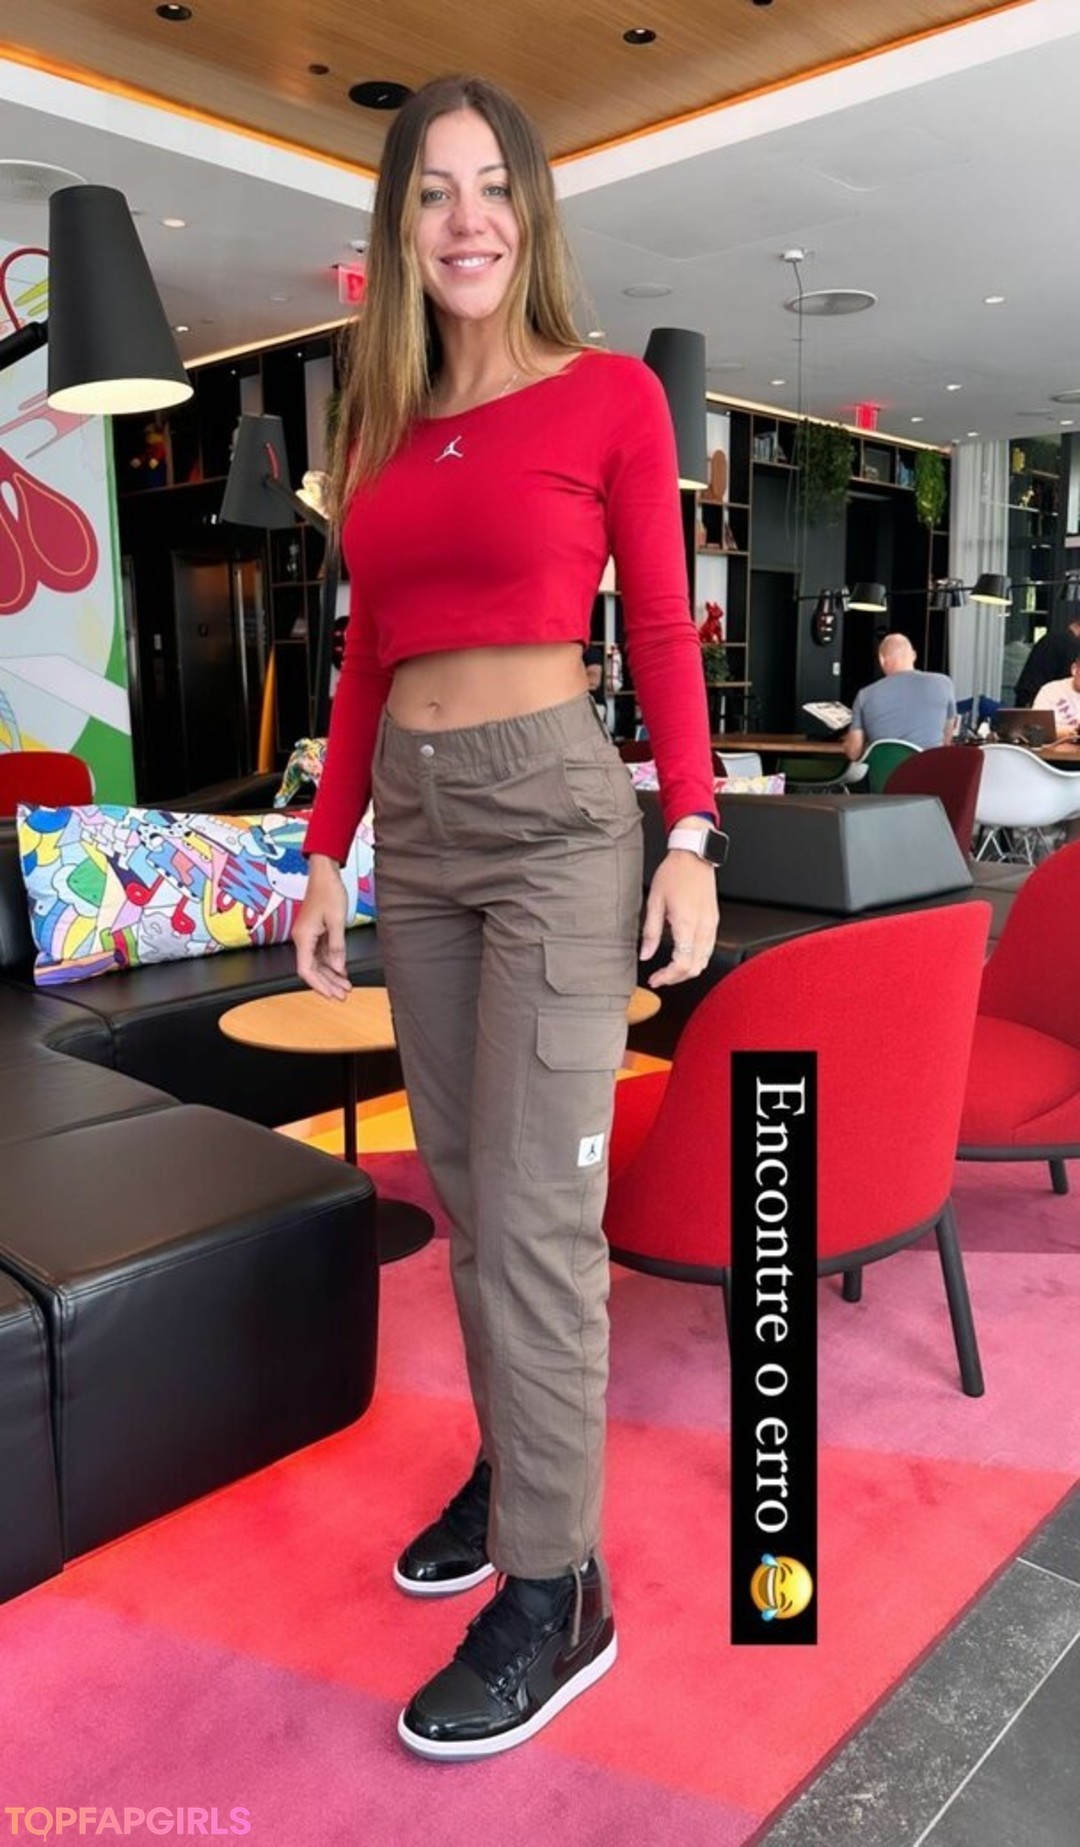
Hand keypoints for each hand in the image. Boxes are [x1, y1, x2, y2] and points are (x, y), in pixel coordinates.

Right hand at [292, 854, 350, 999]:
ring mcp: (308, 936)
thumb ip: (337, 947)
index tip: (331, 994)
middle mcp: (302, 938)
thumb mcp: (337, 921)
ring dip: (331, 975)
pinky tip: (342, 971)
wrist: (324, 873)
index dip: (319, 985)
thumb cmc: (328, 891)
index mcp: (303, 937)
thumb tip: (338, 968)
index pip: (307, 970)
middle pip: (312, 969)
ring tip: (345, 986)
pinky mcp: (315, 932)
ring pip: (317, 963)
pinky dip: (331, 964)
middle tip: (342, 995)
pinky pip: (321, 953)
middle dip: (327, 984)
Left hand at [640, 849, 719, 987]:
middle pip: (695, 967)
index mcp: (687, 923)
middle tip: (660, 977)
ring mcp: (712, 925)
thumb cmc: (674, 873)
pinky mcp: (714, 921)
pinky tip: (683, 956)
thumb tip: (645, 954)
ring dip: (687, 970)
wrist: (693, 856)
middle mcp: (703, 927)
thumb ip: (650, 931)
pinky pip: (709, 949)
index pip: (682, 964)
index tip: (655, 978)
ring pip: (704, 961)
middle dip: (676, 978)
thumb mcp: (654, 901)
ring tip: (670, 969)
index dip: (668, 976)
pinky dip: (696, 959)